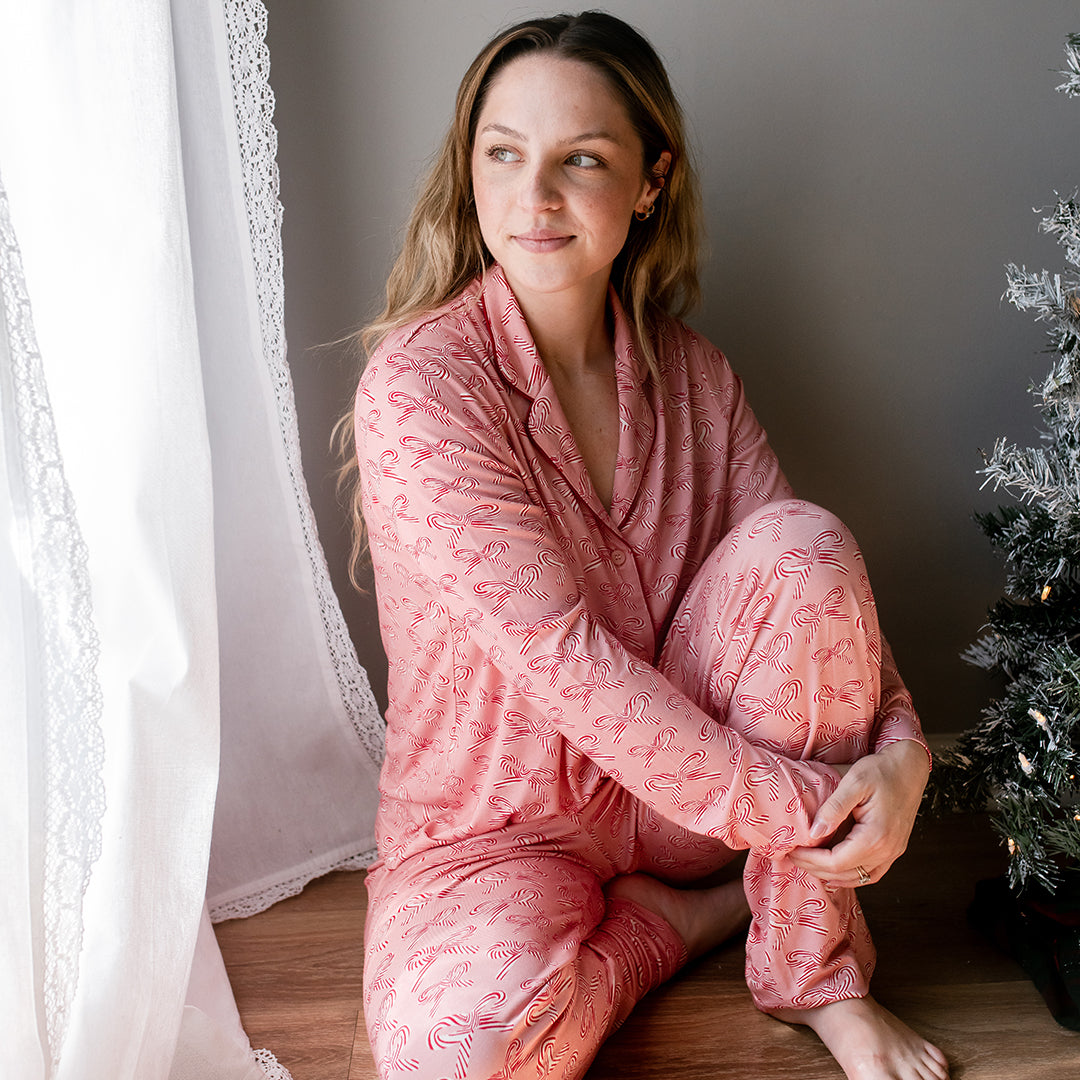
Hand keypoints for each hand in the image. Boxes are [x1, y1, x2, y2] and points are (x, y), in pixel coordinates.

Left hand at [787, 740, 930, 887]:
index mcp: (876, 836)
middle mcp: (887, 850)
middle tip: (792, 857)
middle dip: (815, 868)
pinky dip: (851, 876)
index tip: (791, 850)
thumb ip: (834, 808)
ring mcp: (893, 852)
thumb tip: (814, 832)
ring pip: (858, 877)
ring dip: (831, 875)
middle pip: (845, 873)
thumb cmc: (881, 770)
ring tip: (807, 864)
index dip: (810, 860)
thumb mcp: (854, 781)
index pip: (836, 861)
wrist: (910, 767)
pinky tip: (835, 872)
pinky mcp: (894, 848)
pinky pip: (872, 873)